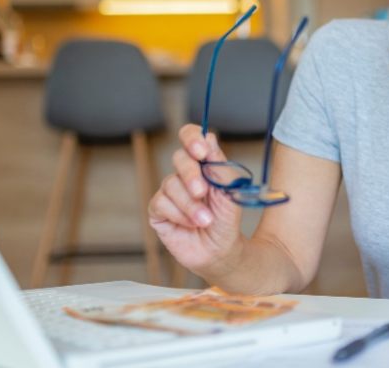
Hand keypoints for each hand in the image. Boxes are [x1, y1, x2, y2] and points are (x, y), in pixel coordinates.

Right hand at [148, 124, 243, 275]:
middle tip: (202, 191)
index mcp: (203, 163)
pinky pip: (161, 203)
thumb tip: (209, 138)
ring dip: (190, 204)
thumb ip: (220, 167)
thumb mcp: (230, 192)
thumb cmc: (226, 220)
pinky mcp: (158, 210)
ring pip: (171, 183)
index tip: (202, 151)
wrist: (220, 251)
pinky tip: (190, 225)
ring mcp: (170, 191)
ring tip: (206, 220)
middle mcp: (184, 174)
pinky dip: (179, 214)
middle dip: (191, 174)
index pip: (191, 137)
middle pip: (179, 157)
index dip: (192, 138)